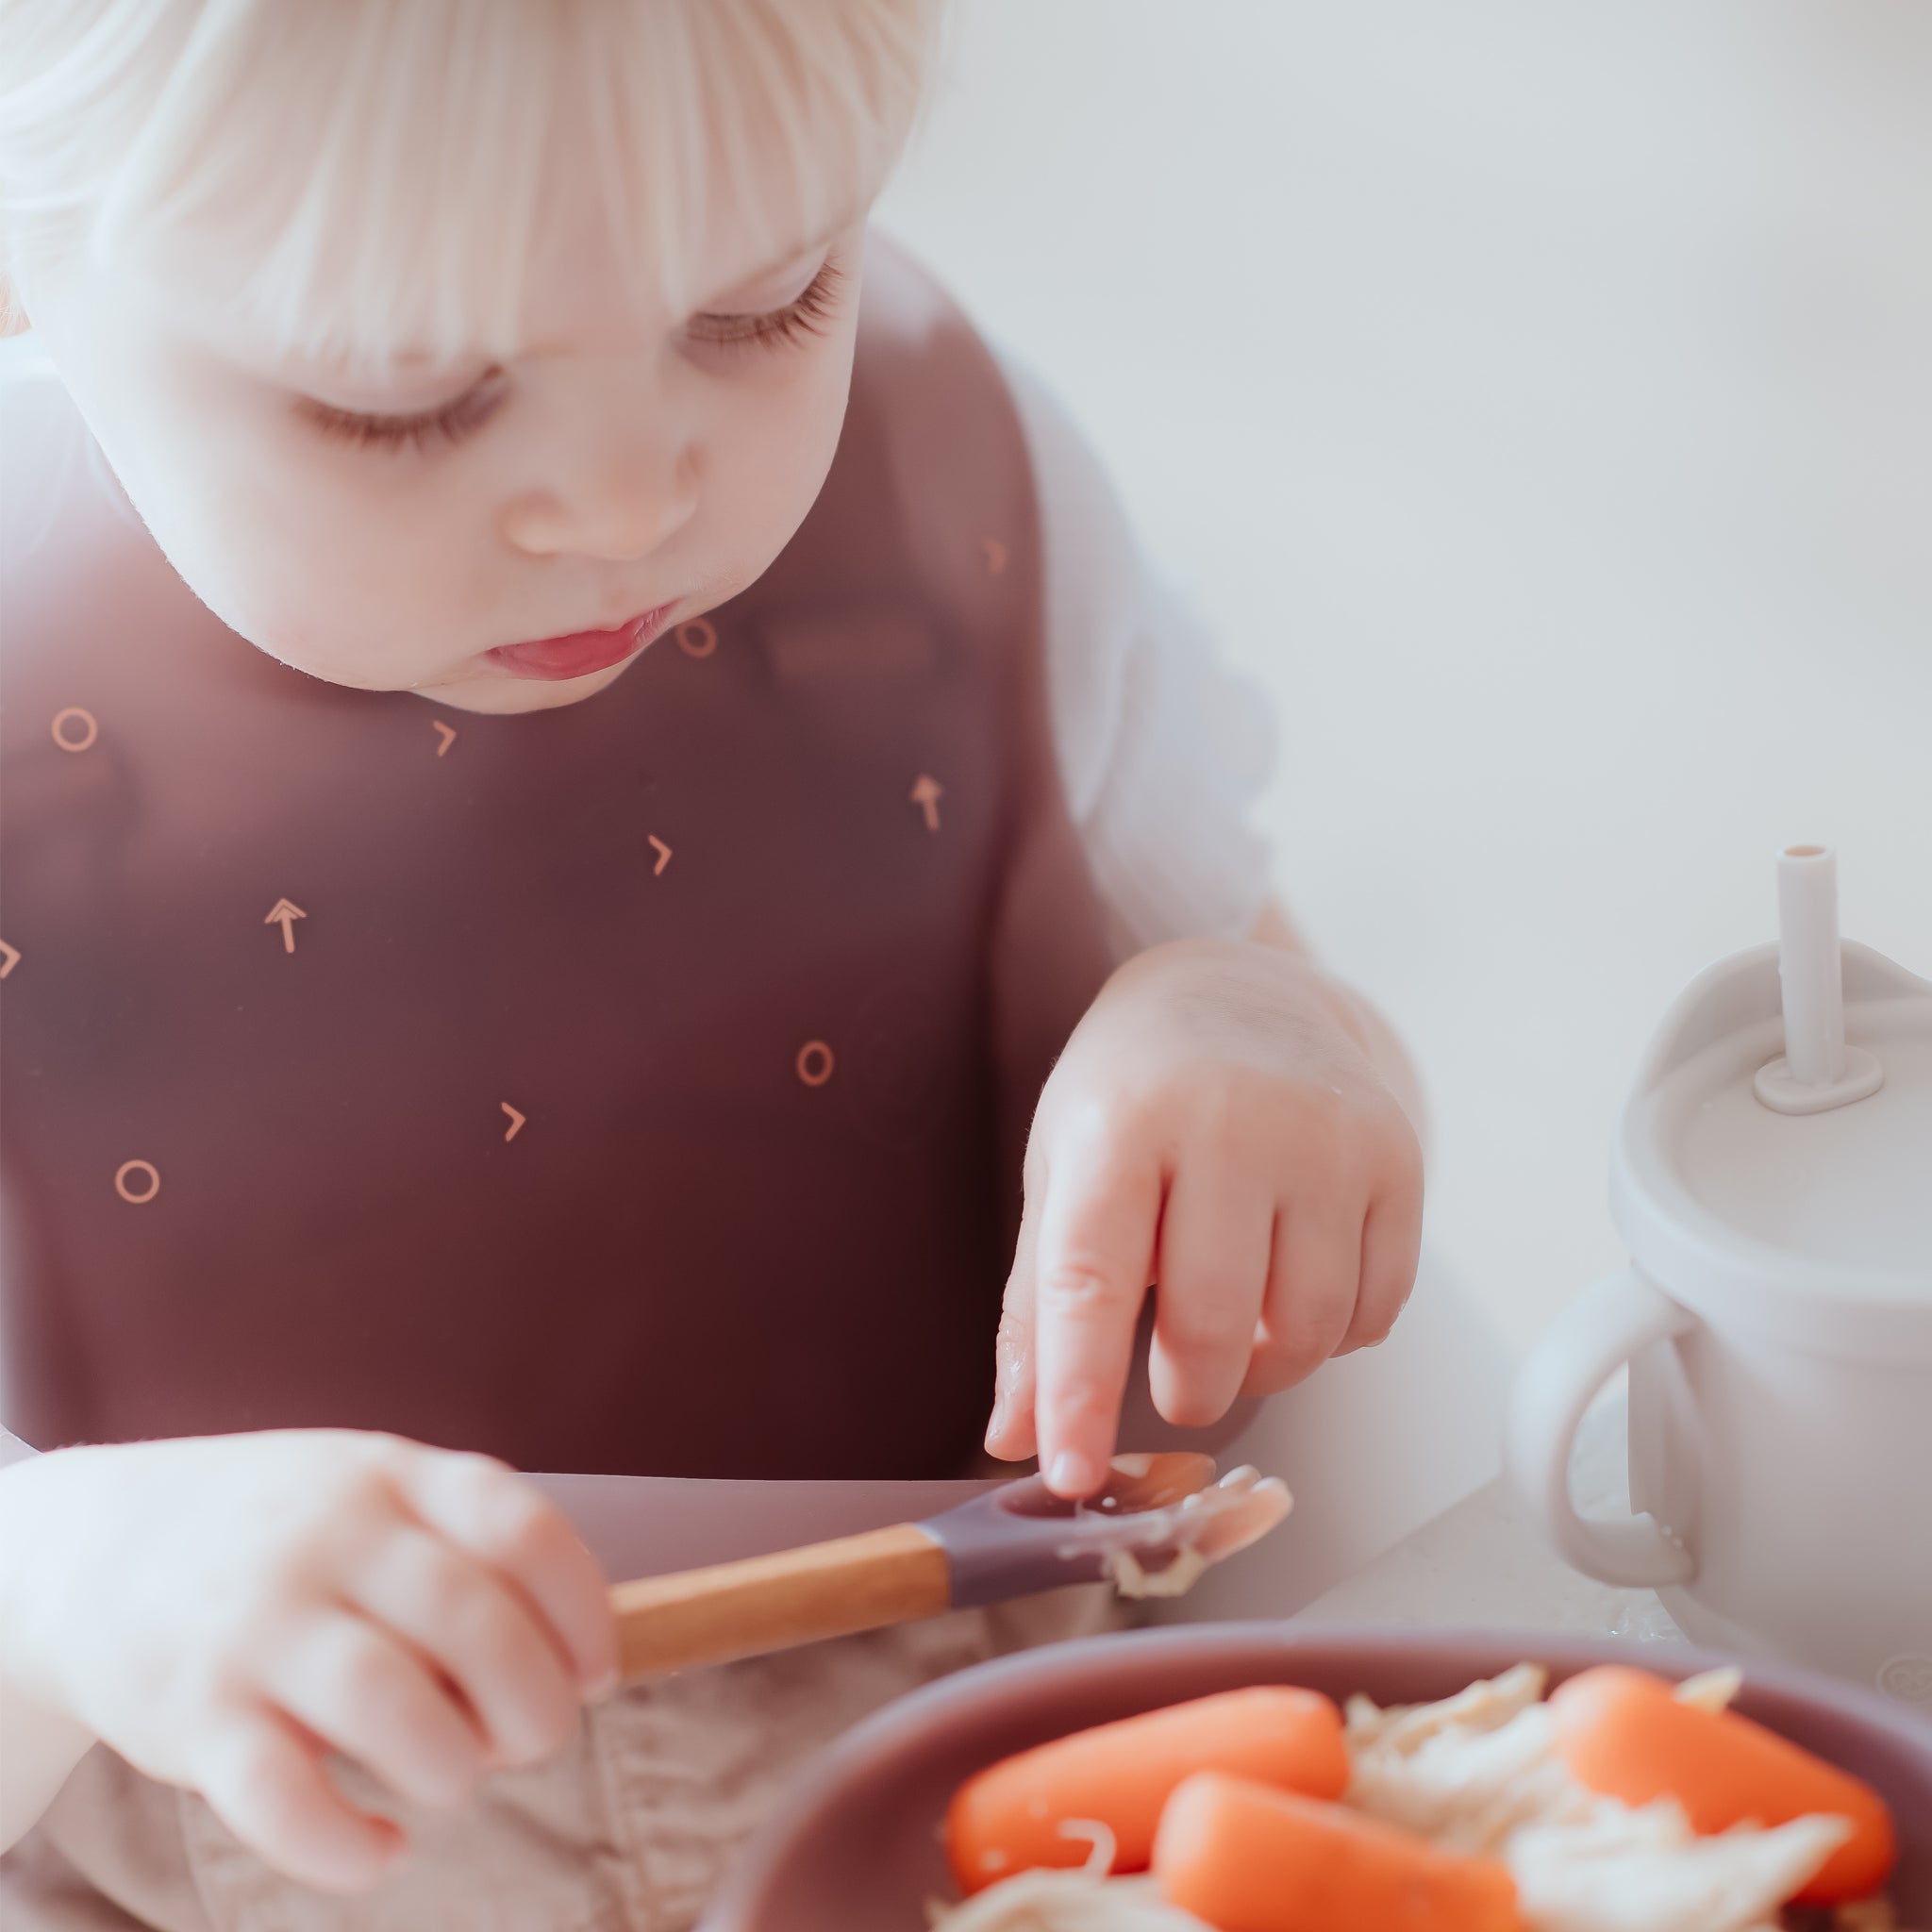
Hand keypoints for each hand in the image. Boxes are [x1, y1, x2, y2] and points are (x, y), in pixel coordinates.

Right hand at [0, 1431, 614, 1891]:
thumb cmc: (279, 1536)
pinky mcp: (190, 1714)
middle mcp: (329, 1537)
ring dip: (451, 1766)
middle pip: (472, 1623)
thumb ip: (466, 1550)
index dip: (582, 1614)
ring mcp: (257, 1622)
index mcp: (393, 1476)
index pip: (523, 1532)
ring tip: (453, 1780)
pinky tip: (379, 1847)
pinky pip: (282, 1798)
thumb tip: (577, 1662)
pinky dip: (350, 1845)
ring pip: (386, 1703)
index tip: (595, 1673)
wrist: (92, 1546)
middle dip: (533, 1707)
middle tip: (531, 1741)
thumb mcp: (373, 1493)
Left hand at [985, 938, 1423, 1496]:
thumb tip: (1016, 1438)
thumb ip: (1038, 1309)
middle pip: (1210, 1327)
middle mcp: (1228, 1120)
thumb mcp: (1062, 1174)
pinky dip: (1330, 1337)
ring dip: (1264, 1369)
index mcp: (1120, 1122)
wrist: (1244, 994)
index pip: (1091, 1279)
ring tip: (1234, 1322)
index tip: (1067, 1476)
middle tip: (1176, 1380)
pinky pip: (1372, 1315)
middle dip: (1188, 1390)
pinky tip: (1294, 1285)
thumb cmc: (1135, 1097)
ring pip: (1304, 1334)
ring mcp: (1323, 1138)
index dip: (1079, 1392)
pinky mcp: (1396, 1160)